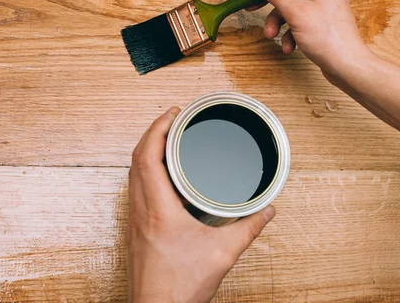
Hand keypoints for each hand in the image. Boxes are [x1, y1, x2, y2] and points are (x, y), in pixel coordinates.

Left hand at [127, 107, 275, 302]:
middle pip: (136, 159)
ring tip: (168, 140)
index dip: (157, 128)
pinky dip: (148, 171)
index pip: (147, 156)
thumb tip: (266, 212)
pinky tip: (166, 176)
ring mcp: (137, 220)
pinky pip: (137, 189)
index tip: (172, 113)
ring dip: (147, 151)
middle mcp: (141, 210)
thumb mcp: (222, 254)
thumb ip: (248, 230)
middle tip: (172, 119)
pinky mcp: (138, 229)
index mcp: (158, 210)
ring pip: (133, 174)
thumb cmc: (179, 287)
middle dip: (152, 132)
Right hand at [245, 0, 376, 84]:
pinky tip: (289, 47)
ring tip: (271, 35)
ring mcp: (322, 9)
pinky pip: (298, 22)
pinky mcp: (320, 25)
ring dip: (278, 22)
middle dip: (270, 2)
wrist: (347, 66)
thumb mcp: (296, 13)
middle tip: (251, 5)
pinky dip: (290, 33)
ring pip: (291, 8)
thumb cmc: (329, 39)